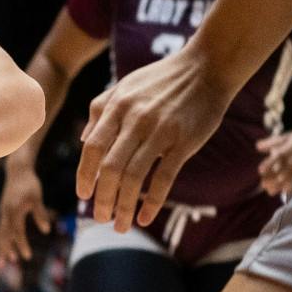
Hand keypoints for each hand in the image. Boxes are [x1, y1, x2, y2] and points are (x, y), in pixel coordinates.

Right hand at [0, 166, 51, 262]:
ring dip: (3, 247)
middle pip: (4, 236)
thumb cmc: (30, 183)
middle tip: (4, 266)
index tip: (27, 257)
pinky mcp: (4, 210)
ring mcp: (3, 212)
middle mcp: (6, 214)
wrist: (17, 170)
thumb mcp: (37, 198)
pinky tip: (8, 244)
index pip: (17, 233)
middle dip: (4, 251)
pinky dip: (4, 238)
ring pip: (1, 233)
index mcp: (14, 212)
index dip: (22, 245)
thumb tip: (46, 231)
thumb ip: (40, 214)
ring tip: (5, 261)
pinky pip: (2, 228)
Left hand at [77, 45, 232, 230]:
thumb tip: (82, 141)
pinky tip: (145, 218)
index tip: (83, 195)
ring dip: (124, 206)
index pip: (92, 148)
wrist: (209, 65)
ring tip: (120, 225)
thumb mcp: (125, 86)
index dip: (85, 175)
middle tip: (100, 218)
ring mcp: (160, 131)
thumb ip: (100, 111)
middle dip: (101, 198)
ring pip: (134, 177)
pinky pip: (164, 177)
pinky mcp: (184, 141)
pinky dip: (152, 201)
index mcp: (117, 107)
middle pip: (109, 168)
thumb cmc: (162, 79)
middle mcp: (135, 119)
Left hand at [256, 125, 291, 196]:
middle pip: (288, 165)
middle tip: (264, 185)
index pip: (280, 153)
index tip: (260, 171)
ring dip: (283, 183)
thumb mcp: (287, 137)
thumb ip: (271, 142)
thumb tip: (257, 146)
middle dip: (276, 176)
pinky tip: (286, 191)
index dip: (270, 162)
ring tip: (270, 191)